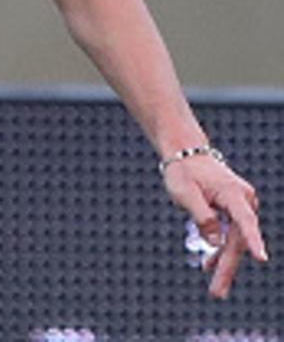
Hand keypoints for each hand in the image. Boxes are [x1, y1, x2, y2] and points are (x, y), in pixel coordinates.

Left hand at [162, 155, 267, 297]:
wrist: (185, 152)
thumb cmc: (183, 170)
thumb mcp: (185, 193)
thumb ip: (202, 217)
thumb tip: (216, 243)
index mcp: (232, 193)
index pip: (244, 221)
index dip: (252, 240)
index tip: (261, 258)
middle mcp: (243, 200)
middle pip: (238, 239)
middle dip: (228, 267)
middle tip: (217, 293)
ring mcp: (241, 205)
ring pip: (235, 240)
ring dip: (225, 263)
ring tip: (215, 288)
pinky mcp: (234, 210)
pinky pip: (230, 234)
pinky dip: (220, 249)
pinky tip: (210, 266)